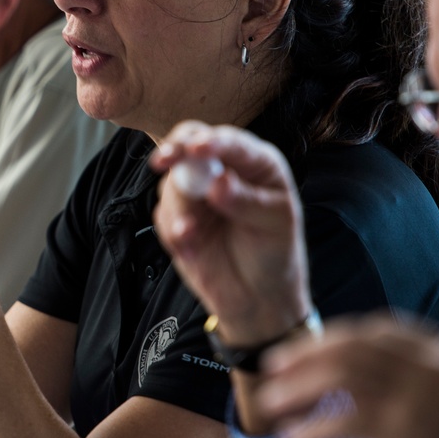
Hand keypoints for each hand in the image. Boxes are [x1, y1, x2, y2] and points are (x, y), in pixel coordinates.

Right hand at [151, 121, 310, 344]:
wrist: (257, 297)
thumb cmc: (275, 252)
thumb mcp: (276, 224)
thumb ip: (247, 200)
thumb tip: (218, 182)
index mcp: (254, 163)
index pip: (227, 140)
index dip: (210, 141)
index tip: (196, 149)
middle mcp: (221, 170)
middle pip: (187, 144)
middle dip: (173, 151)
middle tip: (163, 162)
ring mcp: (196, 193)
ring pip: (171, 184)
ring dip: (179, 210)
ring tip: (194, 235)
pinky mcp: (177, 217)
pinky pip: (162, 215)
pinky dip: (173, 231)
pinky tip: (192, 247)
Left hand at [257, 315, 438, 437]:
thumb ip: (403, 372)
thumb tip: (333, 361)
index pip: (379, 330)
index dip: (333, 337)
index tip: (300, 349)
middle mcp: (435, 367)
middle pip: (354, 346)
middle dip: (305, 353)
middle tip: (270, 365)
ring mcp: (422, 396)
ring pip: (341, 375)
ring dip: (296, 388)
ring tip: (269, 402)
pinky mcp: (406, 431)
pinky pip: (343, 422)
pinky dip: (311, 430)